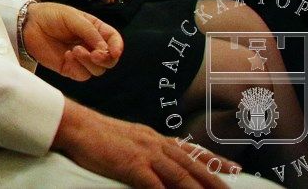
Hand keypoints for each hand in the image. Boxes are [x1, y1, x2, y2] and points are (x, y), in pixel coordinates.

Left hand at [23, 3, 120, 80]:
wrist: (28, 24)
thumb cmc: (50, 15)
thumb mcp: (73, 17)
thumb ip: (90, 32)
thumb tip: (105, 48)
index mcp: (95, 30)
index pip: (114, 41)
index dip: (117, 47)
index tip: (114, 51)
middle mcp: (91, 45)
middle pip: (110, 60)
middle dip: (106, 59)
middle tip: (96, 54)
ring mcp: (81, 58)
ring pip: (98, 70)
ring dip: (90, 62)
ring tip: (75, 50)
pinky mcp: (70, 68)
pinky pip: (83, 75)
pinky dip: (79, 67)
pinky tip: (67, 55)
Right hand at [54, 101, 235, 187]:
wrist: (74, 124)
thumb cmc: (94, 134)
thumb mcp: (125, 138)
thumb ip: (143, 149)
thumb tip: (155, 163)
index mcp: (152, 137)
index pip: (190, 150)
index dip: (213, 160)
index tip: (234, 169)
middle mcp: (154, 143)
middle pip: (192, 164)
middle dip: (215, 180)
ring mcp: (144, 153)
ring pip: (181, 175)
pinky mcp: (132, 165)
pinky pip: (156, 186)